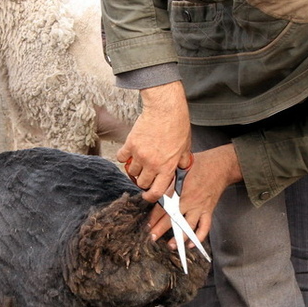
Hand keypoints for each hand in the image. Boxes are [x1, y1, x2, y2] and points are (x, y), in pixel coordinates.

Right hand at [117, 80, 190, 200]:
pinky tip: (130, 152)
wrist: (165, 109)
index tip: (148, 196)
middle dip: (143, 181)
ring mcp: (140, 155)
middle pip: (141, 183)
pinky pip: (122, 158)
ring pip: (131, 172)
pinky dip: (124, 156)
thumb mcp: (186, 146)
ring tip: (140, 161)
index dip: (151, 197)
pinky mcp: (130, 144)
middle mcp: (152, 164)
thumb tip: (181, 167)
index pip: (157, 192)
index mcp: (167, 167)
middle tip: (146, 174)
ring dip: (135, 169)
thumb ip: (182, 160)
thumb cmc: (177, 125)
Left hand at [148, 144, 242, 245]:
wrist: (220, 165)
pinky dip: (199, 237)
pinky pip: (204, 227)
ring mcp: (199, 206)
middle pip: (171, 218)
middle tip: (152, 238)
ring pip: (187, 226)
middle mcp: (188, 200)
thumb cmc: (198, 165)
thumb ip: (167, 180)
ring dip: (179, 237)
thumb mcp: (178, 168)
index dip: (153, 217)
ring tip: (170, 246)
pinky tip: (192, 245)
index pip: (162, 206)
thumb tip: (152, 187)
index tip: (148, 224)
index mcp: (178, 189)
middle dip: (160, 229)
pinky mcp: (208, 210)